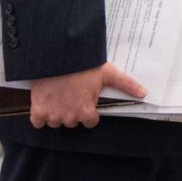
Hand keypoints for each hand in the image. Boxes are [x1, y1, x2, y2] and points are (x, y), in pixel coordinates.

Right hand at [28, 63, 147, 129]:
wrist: (58, 58)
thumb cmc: (84, 66)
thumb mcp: (108, 74)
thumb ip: (126, 85)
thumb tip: (144, 93)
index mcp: (86, 112)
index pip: (89, 122)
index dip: (89, 111)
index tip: (86, 100)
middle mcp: (70, 118)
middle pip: (72, 121)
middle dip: (73, 111)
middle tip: (72, 95)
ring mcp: (53, 116)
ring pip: (56, 122)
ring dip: (57, 113)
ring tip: (59, 96)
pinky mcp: (38, 111)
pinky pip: (38, 122)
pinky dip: (40, 116)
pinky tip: (45, 103)